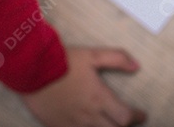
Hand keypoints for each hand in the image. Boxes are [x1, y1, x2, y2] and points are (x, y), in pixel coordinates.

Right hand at [22, 47, 145, 126]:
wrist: (32, 70)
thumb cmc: (63, 61)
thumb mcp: (92, 55)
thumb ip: (117, 58)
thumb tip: (136, 66)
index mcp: (99, 98)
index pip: (125, 117)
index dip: (137, 117)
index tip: (142, 115)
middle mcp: (88, 115)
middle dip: (124, 126)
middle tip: (128, 121)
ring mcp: (73, 124)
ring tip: (111, 124)